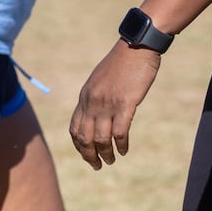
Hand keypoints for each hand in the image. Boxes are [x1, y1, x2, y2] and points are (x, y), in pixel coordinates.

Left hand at [69, 39, 160, 169]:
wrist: (137, 45)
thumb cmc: (122, 61)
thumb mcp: (101, 79)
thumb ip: (96, 96)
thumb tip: (95, 113)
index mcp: (85, 95)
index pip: (75, 128)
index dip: (79, 145)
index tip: (86, 154)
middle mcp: (93, 101)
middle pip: (84, 138)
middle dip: (89, 155)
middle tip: (97, 165)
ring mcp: (108, 103)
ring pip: (101, 139)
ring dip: (106, 153)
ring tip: (111, 160)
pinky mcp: (125, 104)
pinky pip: (120, 132)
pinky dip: (121, 145)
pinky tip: (124, 149)